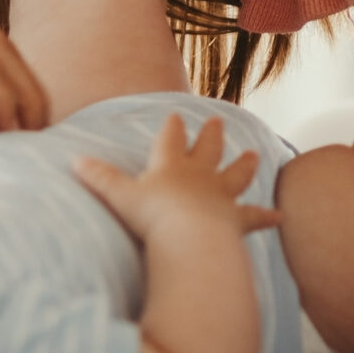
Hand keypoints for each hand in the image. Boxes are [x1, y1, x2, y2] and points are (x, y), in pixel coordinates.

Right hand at [73, 113, 279, 244]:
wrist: (189, 239)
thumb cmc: (152, 217)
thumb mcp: (119, 195)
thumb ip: (99, 178)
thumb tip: (74, 159)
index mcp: (170, 166)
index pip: (171, 139)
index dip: (173, 127)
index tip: (177, 114)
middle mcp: (199, 175)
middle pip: (207, 149)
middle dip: (211, 135)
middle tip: (218, 120)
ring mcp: (221, 196)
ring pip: (235, 175)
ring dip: (243, 164)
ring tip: (253, 154)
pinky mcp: (236, 220)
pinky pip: (254, 217)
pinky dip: (267, 216)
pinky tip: (280, 215)